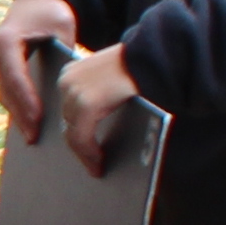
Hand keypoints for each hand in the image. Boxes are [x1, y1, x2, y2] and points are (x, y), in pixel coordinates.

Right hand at [0, 0, 80, 141]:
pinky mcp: (3, 68)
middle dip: (21, 115)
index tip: (37, 119)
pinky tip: (29, 125)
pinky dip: (18, 107)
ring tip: (32, 138)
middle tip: (34, 138)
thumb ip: (64, 52)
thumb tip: (67, 83)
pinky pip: (9, 91)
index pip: (15, 77)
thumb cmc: (52, 11)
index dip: (26, 100)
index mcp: (6, 42)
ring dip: (17, 115)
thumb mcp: (62, 26)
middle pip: (7, 90)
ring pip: (5, 94)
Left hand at [53, 40, 145, 175]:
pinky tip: (98, 166)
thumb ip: (97, 97)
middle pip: (66, 122)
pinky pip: (81, 137)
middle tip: (89, 163)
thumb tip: (88, 128)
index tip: (77, 150)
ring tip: (95, 168)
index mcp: (71, 72)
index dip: (72, 131)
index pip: (64, 108)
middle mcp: (67, 80)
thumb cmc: (143, 70)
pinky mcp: (87, 103)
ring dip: (84, 153)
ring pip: (71, 132)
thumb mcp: (109, 81)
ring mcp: (75, 91)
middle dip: (78, 144)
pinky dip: (89, 154)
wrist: (161, 57)